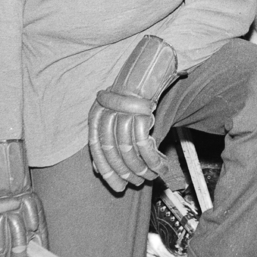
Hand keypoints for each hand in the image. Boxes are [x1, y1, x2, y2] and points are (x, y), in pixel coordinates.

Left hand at [88, 35, 178, 191]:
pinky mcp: (141, 112)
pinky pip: (144, 143)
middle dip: (127, 172)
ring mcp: (123, 111)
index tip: (118, 187)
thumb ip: (106, 139)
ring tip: (152, 175)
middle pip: (113, 152)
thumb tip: (98, 171)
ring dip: (142, 168)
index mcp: (96, 114)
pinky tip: (160, 165)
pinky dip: (152, 159)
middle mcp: (107, 112)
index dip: (107, 171)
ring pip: (128, 150)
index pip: (96, 149)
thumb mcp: (115, 114)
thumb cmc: (133, 95)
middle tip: (138, 183)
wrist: (149, 68)